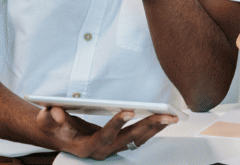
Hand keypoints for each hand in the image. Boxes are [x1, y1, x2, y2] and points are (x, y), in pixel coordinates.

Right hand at [37, 106, 175, 158]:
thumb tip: (56, 113)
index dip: (117, 124)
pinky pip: (140, 137)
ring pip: (139, 139)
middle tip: (167, 115)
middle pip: (130, 139)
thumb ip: (49, 117)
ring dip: (156, 128)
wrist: (59, 135)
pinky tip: (165, 118)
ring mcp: (114, 148)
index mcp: (86, 147)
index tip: (129, 110)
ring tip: (173, 116)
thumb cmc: (54, 126)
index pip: (105, 136)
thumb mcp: (46, 120)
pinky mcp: (120, 143)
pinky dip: (153, 128)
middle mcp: (103, 150)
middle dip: (150, 126)